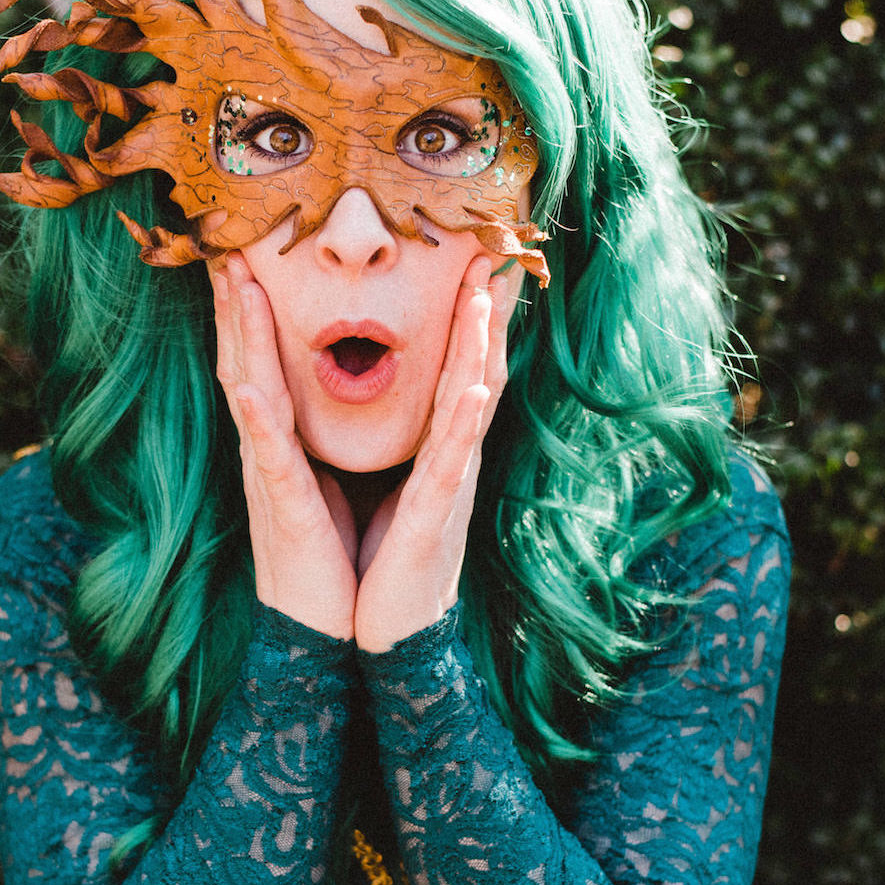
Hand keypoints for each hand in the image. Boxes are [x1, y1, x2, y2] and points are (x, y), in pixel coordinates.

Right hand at [211, 254, 357, 639]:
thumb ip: (311, 437)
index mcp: (282, 440)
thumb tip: (316, 397)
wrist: (318, 632)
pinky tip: (248, 386)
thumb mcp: (321, 482)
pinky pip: (271, 458)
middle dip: (236, 302)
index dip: (252, 308)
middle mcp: (267, 449)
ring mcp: (269, 477)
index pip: (262, 360)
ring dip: (242, 336)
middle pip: (245, 360)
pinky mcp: (285, 510)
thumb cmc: (324, 553)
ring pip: (249, 392)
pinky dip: (257, 419)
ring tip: (235, 284)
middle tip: (226, 242)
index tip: (250, 253)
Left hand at [353, 256, 517, 652]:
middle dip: (484, 312)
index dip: (468, 314)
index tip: (473, 257)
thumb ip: (404, 438)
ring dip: (480, 349)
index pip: (456, 365)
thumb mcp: (395, 483)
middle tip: (494, 253)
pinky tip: (473, 389)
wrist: (392, 631)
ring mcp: (449, 484)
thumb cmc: (390, 553)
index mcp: (434, 444)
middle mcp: (451, 455)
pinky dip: (461, 424)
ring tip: (486, 298)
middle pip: (476, 370)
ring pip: (471, 405)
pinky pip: (448, 464)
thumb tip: (399, 395)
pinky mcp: (435, 518)